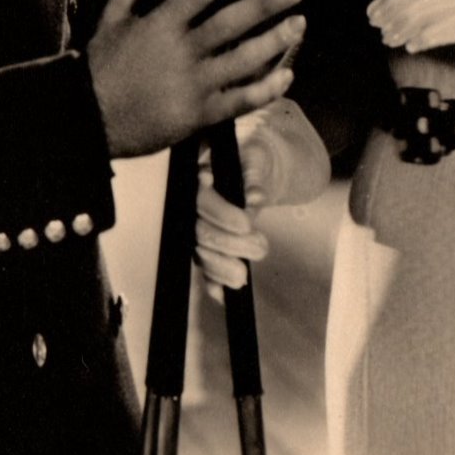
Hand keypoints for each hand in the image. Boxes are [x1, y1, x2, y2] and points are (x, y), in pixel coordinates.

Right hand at [85, 0, 306, 157]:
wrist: (85, 118)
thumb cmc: (99, 67)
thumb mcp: (110, 17)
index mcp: (160, 25)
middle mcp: (180, 52)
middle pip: (232, 22)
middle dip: (267, 3)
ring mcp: (192, 85)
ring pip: (244, 60)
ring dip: (275, 41)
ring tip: (299, 24)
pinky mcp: (197, 115)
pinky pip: (240, 101)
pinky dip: (267, 89)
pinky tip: (286, 76)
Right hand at [193, 99, 330, 292]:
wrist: (256, 170)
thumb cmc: (253, 161)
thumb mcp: (257, 161)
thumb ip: (254, 178)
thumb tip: (253, 196)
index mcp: (201, 179)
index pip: (203, 201)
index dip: (222, 215)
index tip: (246, 224)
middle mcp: (194, 206)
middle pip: (201, 232)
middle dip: (230, 245)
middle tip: (260, 246)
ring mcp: (199, 229)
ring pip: (200, 254)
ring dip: (222, 268)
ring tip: (244, 274)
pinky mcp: (208, 248)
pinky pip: (204, 270)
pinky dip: (213, 284)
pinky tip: (223, 293)